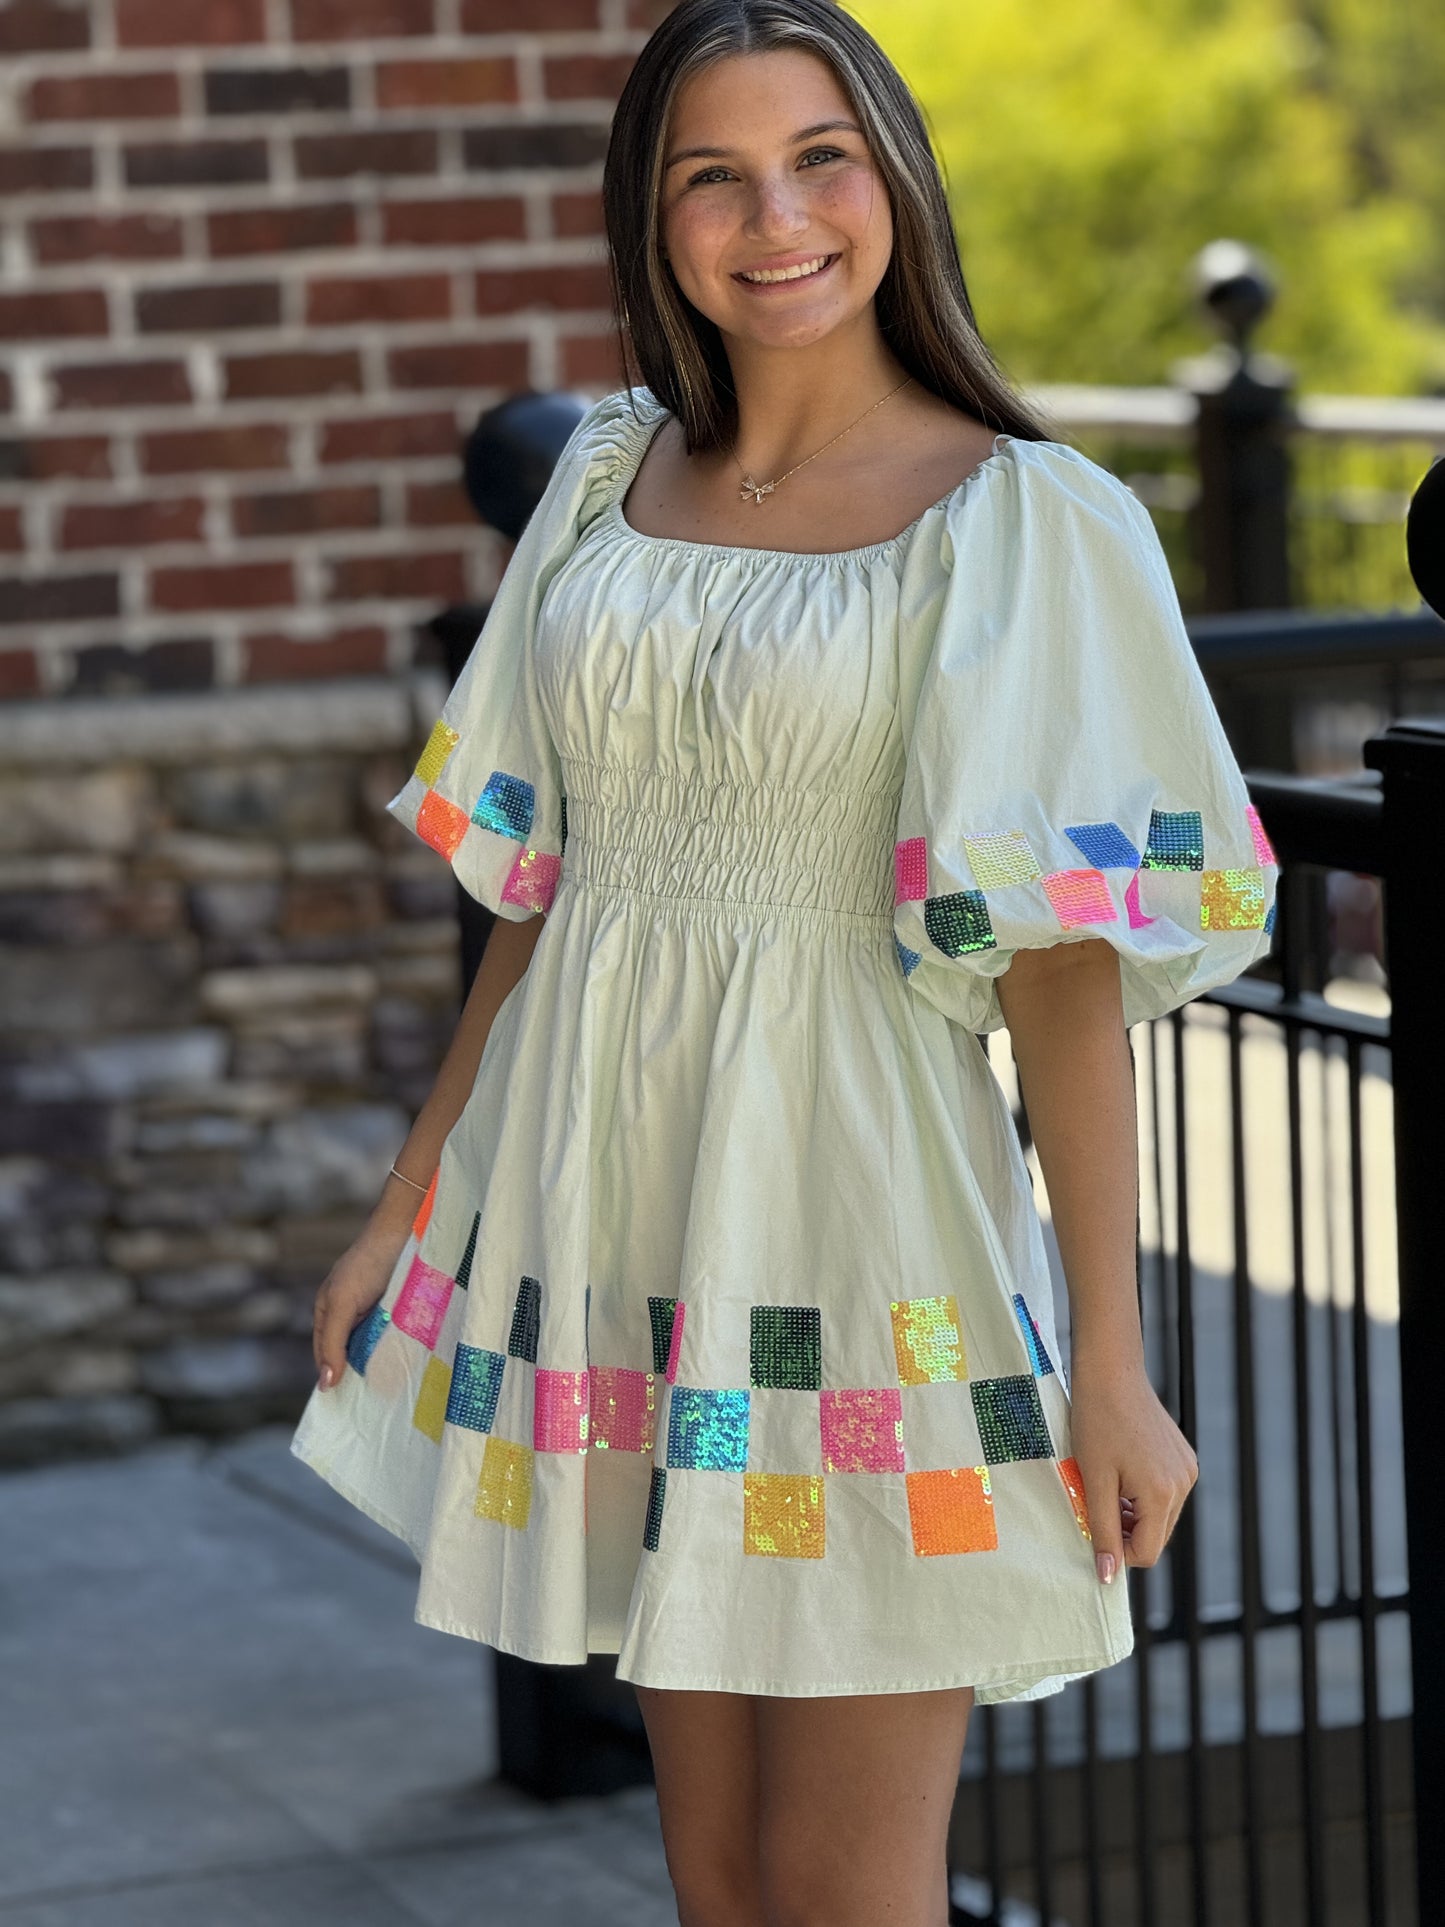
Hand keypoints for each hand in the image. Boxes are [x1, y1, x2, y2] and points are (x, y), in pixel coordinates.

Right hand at [311, 1223, 410, 1392]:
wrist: (403, 1231)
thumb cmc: (368, 1264)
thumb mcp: (344, 1303)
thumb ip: (334, 1343)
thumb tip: (325, 1385)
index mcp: (328, 1312)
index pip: (326, 1356)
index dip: (333, 1377)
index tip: (347, 1405)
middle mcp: (349, 1314)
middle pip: (349, 1354)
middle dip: (358, 1372)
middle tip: (373, 1400)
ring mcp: (373, 1311)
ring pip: (372, 1348)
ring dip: (380, 1362)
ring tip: (391, 1386)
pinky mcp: (396, 1309)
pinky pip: (392, 1337)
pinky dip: (395, 1349)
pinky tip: (405, 1362)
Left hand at [1066, 1352, 1198, 1585]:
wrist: (1111, 1373)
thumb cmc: (1096, 1422)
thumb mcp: (1094, 1480)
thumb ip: (1102, 1530)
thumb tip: (1107, 1575)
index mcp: (1163, 1494)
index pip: (1146, 1552)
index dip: (1117, 1551)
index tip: (1093, 1530)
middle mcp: (1183, 1484)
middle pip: (1156, 1537)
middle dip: (1126, 1531)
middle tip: (1096, 1504)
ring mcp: (1187, 1470)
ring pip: (1161, 1517)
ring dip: (1134, 1513)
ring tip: (1108, 1484)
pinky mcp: (1184, 1458)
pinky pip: (1165, 1493)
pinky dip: (1143, 1494)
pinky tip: (1122, 1470)